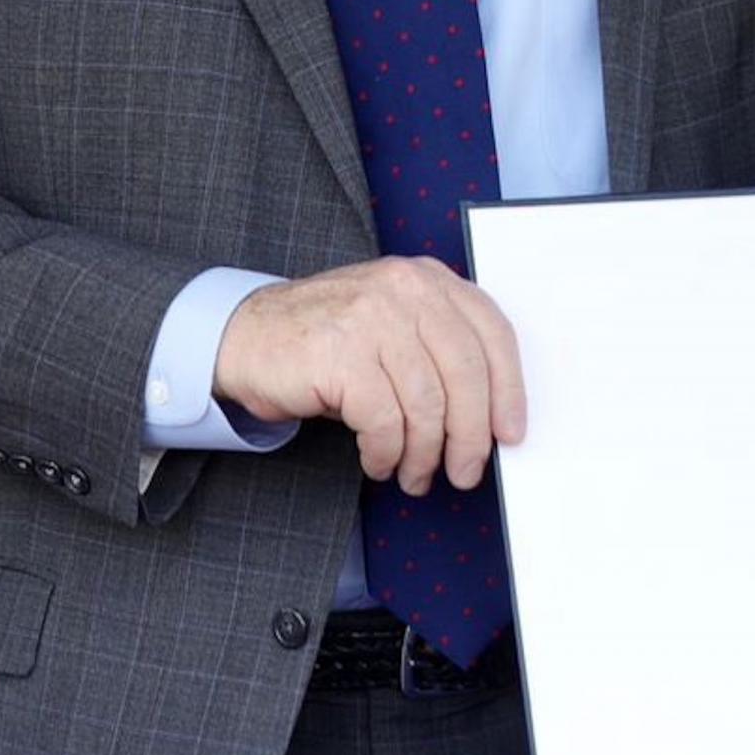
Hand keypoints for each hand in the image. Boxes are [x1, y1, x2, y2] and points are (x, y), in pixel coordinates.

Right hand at [213, 256, 527, 493]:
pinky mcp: (341, 354)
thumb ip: (440, 349)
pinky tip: (378, 461)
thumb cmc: (329, 340)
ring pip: (427, 404)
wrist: (244, 336)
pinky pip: (384, 421)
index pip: (493, 334)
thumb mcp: (394, 325)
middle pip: (466, 374)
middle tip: (465, 471)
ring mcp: (372, 318)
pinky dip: (386, 453)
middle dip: (470, 435)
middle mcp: (405, 289)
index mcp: (429, 280)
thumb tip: (489, 417)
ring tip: (414, 475)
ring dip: (424, 454)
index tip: (510, 432)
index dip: (509, 389)